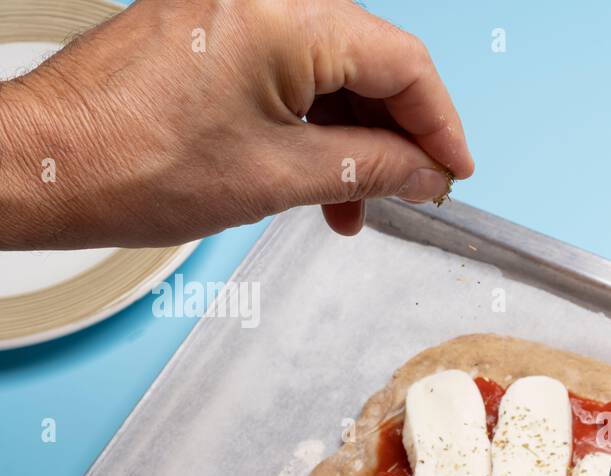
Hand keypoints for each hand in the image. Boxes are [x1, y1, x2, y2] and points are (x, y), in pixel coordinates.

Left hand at [0, 0, 472, 248]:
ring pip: (329, 70)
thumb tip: (424, 174)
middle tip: (413, 193)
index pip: (402, 62)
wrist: (40, 165)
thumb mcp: (278, 177)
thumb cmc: (130, 163)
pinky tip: (317, 175)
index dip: (440, 124)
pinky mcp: (208, 28)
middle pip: (369, 61)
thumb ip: (371, 169)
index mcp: (285, 15)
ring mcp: (231, 8)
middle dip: (397, 136)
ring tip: (355, 204)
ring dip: (353, 139)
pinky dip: (311, 123)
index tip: (452, 172)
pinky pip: (286, 70)